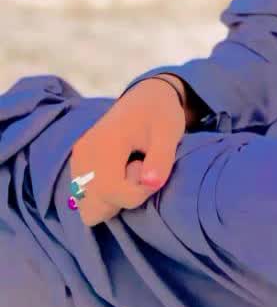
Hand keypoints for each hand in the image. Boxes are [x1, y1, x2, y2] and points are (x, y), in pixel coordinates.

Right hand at [66, 78, 185, 228]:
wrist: (145, 99)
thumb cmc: (160, 115)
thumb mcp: (170, 132)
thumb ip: (161, 159)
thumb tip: (151, 183)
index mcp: (105, 143)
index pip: (112, 192)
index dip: (138, 193)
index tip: (152, 176)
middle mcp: (83, 153)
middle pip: (95, 208)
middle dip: (122, 199)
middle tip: (138, 171)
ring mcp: (77, 161)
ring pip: (89, 207)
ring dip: (112, 198)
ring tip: (128, 170)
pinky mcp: (77, 166)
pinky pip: (86, 198)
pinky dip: (104, 195)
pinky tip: (118, 173)